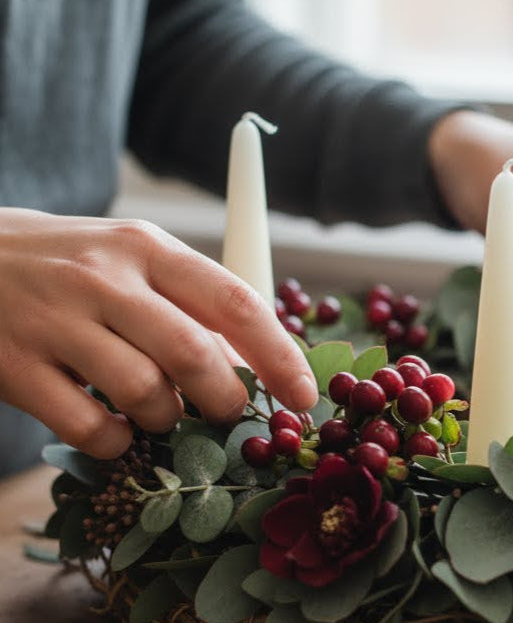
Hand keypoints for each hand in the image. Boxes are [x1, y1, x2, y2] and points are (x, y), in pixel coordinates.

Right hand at [0, 209, 317, 457]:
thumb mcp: (138, 262)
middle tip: (226, 410)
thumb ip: (192, 307)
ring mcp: (56, 321)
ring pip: (145, 394)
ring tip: (159, 409)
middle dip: (225, 399)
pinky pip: (89, 427)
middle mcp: (105, 279)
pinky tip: (115, 427)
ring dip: (168, 419)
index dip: (278, 355)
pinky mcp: (16, 366)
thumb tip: (251, 368)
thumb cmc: (76, 265)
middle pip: (194, 355)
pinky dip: (117, 441)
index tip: (305, 396)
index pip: (234, 302)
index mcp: (148, 248)